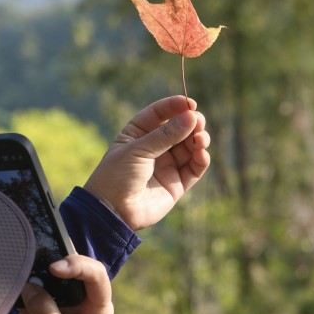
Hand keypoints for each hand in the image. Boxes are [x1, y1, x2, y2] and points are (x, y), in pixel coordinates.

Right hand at [17, 255, 112, 313]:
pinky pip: (28, 290)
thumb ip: (45, 312)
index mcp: (96, 306)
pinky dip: (20, 283)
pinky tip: (11, 277)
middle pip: (70, 268)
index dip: (78, 265)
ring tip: (21, 263)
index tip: (56, 268)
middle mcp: (78, 299)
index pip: (95, 275)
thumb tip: (29, 285)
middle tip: (36, 256)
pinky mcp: (37, 308)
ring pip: (48, 276)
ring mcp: (57, 302)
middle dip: (54, 259)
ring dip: (35, 268)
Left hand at [83, 95, 209, 230]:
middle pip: (179, 128)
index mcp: (138, 133)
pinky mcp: (176, 183)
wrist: (113, 211)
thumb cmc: (117, 176)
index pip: (160, 114)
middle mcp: (154, 147)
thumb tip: (191, 117)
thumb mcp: (138, 150)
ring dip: (198, 140)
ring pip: (190, 147)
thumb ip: (165, 135)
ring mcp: (166, 165)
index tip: (189, 103)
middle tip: (198, 121)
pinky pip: (194, 168)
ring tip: (200, 139)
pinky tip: (201, 154)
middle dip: (191, 123)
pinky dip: (201, 160)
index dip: (175, 106)